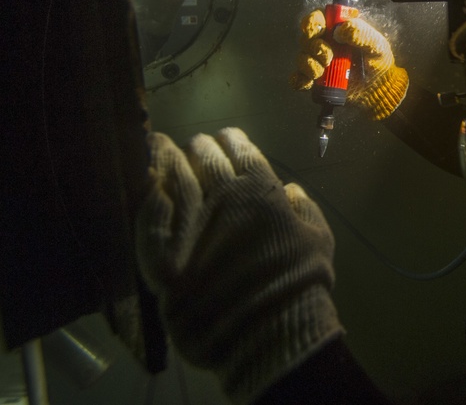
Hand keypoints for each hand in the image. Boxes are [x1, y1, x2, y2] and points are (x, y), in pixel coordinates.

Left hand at [135, 128, 341, 403]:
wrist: (268, 328)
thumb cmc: (300, 282)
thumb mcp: (318, 238)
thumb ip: (304, 209)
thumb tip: (289, 190)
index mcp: (261, 190)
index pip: (242, 150)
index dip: (233, 140)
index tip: (227, 138)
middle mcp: (223, 196)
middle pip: (205, 156)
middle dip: (201, 148)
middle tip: (196, 148)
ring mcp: (190, 221)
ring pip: (173, 174)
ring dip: (166, 156)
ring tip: (159, 145)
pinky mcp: (164, 251)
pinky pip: (150, 214)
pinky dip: (148, 195)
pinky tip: (146, 182)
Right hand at [290, 9, 408, 119]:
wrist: (378, 89)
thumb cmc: (379, 62)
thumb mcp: (377, 45)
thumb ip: (362, 33)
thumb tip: (340, 30)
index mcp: (338, 29)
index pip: (318, 18)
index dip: (313, 21)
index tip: (316, 30)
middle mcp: (325, 43)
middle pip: (306, 38)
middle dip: (314, 46)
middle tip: (328, 57)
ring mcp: (319, 62)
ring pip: (302, 57)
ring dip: (309, 64)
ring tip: (323, 72)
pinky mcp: (315, 80)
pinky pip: (298, 78)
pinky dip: (299, 80)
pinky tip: (309, 83)